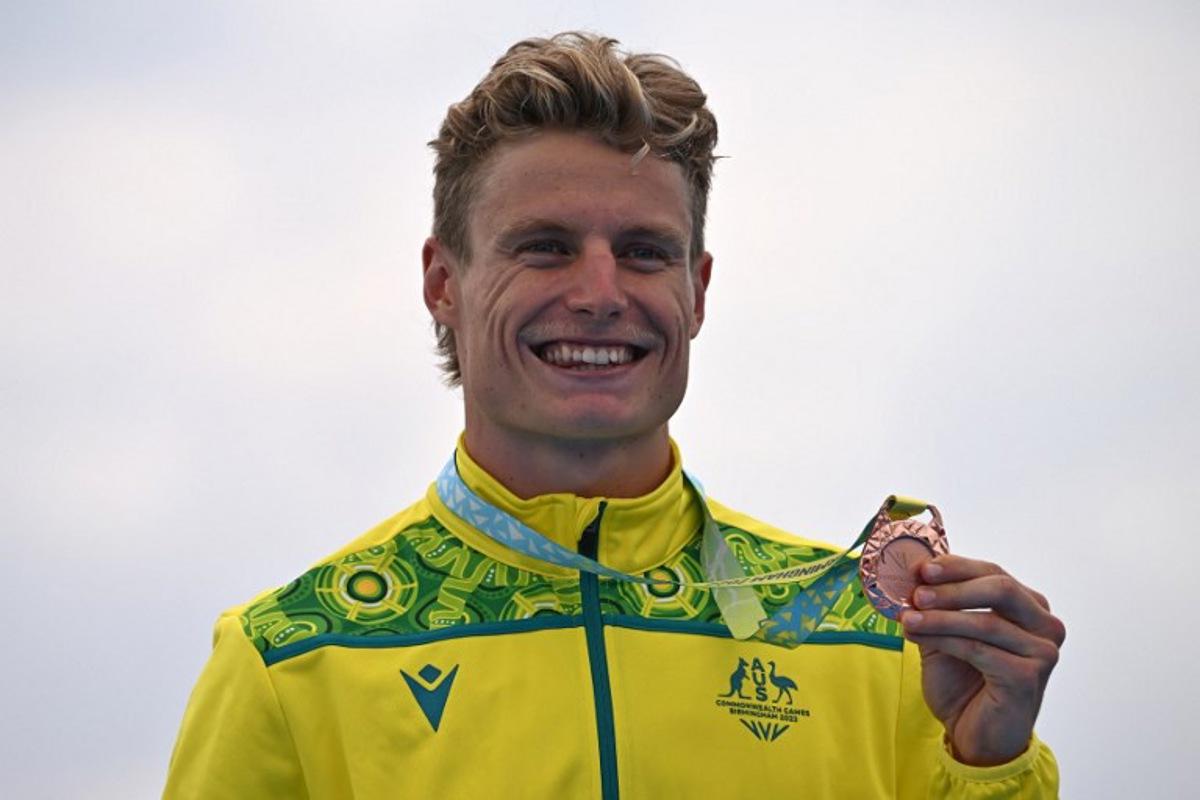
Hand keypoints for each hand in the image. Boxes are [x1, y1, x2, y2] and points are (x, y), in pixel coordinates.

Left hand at [900, 555, 1065, 765]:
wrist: (975, 736)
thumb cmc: (965, 683)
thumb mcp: (945, 634)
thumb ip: (935, 606)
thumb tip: (912, 574)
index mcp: (1031, 608)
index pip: (994, 573)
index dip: (957, 567)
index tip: (922, 568)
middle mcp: (1045, 626)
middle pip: (1000, 588)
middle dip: (953, 587)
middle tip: (916, 592)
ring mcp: (1042, 652)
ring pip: (986, 621)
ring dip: (940, 617)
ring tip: (907, 618)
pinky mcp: (1029, 677)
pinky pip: (978, 649)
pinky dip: (944, 640)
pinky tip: (917, 637)